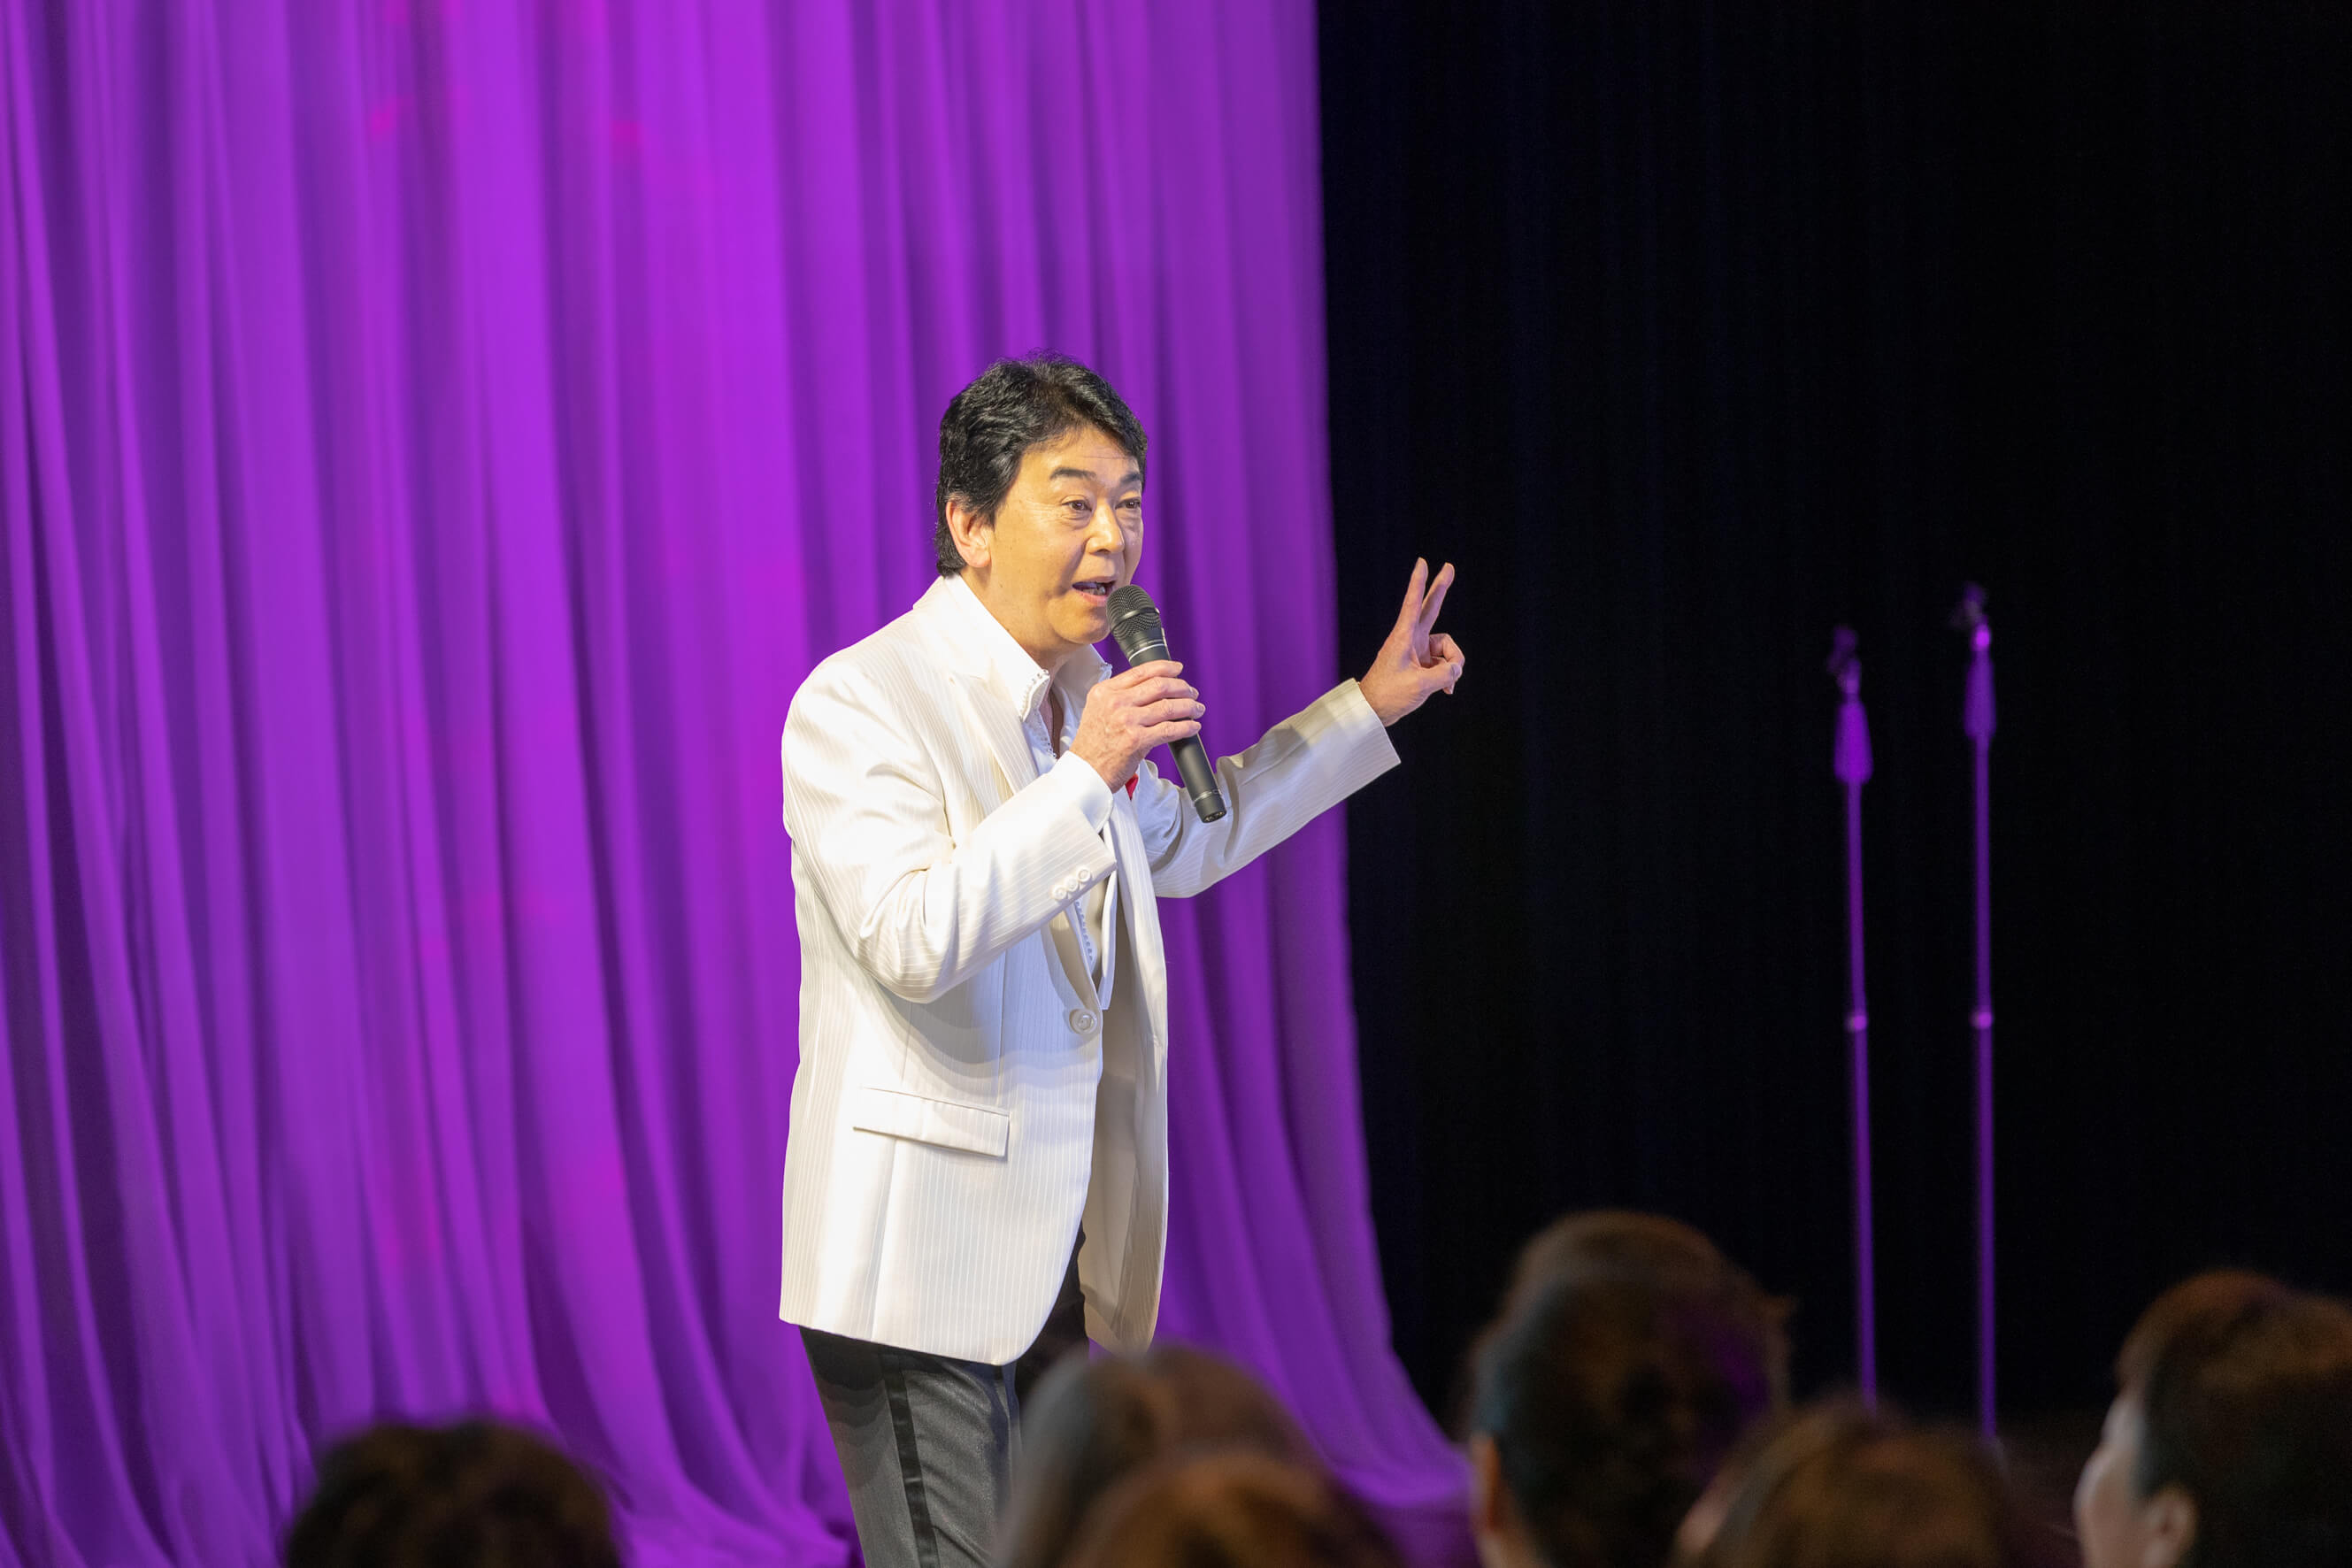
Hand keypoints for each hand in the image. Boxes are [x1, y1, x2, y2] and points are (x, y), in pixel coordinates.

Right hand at [1070, 660, 1202, 789]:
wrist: (1086, 772)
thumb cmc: (1092, 745)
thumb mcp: (1097, 710)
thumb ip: (1119, 696)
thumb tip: (1151, 687)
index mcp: (1105, 692)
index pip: (1141, 671)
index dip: (1165, 667)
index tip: (1178, 669)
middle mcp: (1115, 703)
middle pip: (1159, 685)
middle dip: (1182, 687)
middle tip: (1191, 692)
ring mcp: (1126, 721)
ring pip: (1168, 706)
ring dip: (1188, 706)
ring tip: (1196, 709)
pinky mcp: (1137, 740)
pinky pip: (1170, 729)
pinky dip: (1186, 727)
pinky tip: (1192, 727)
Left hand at [1359, 559, 1463, 725]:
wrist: (1373, 711)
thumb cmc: (1390, 695)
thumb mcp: (1422, 686)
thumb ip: (1446, 674)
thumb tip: (1456, 670)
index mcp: (1403, 637)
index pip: (1412, 603)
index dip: (1418, 583)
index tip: (1421, 563)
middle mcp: (1411, 639)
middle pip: (1430, 608)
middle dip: (1441, 588)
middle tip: (1449, 566)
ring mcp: (1417, 650)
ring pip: (1446, 649)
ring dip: (1452, 665)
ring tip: (1446, 685)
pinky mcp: (1422, 663)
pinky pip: (1443, 664)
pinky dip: (1447, 676)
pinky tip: (1447, 691)